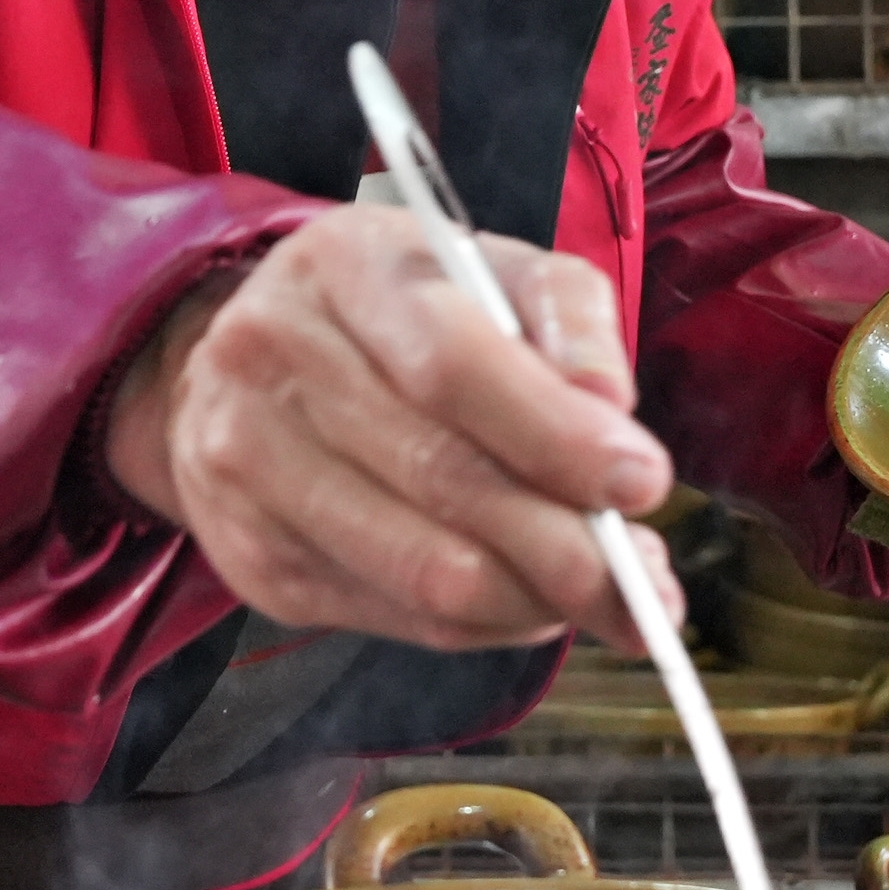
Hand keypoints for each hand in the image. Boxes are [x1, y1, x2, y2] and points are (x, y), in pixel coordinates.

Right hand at [100, 209, 675, 650]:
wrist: (239, 360)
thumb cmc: (402, 314)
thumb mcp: (490, 270)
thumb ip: (569, 319)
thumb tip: (614, 411)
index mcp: (343, 267)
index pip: (449, 362)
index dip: (554, 434)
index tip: (643, 482)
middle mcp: (272, 361)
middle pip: (440, 479)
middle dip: (567, 547)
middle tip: (649, 584)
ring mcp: (246, 466)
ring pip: (422, 570)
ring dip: (536, 601)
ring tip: (603, 597)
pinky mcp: (252, 557)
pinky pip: (397, 616)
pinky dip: (484, 622)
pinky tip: (524, 599)